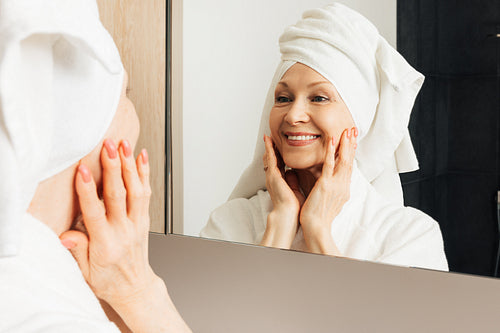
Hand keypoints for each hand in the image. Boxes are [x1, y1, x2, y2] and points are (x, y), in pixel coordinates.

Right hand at [60, 139, 190, 332]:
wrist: (135, 287)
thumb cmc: (108, 280)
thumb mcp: (86, 273)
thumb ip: (78, 252)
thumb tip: (67, 237)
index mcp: (106, 243)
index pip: (96, 212)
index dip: (88, 190)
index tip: (83, 171)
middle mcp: (124, 230)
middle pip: (119, 195)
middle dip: (113, 168)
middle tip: (108, 146)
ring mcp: (137, 223)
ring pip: (136, 190)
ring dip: (130, 165)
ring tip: (125, 144)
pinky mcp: (144, 219)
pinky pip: (146, 194)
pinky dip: (144, 174)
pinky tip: (141, 157)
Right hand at [259, 135, 304, 248]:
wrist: (288, 214)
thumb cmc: (293, 207)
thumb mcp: (294, 190)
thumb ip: (293, 181)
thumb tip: (294, 172)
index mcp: (279, 182)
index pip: (278, 165)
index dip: (278, 155)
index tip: (279, 146)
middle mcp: (273, 178)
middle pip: (272, 159)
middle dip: (271, 149)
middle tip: (270, 137)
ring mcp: (272, 176)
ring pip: (269, 157)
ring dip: (269, 146)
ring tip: (268, 136)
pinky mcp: (273, 175)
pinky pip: (270, 158)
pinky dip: (269, 149)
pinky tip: (268, 140)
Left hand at [300, 127, 357, 255]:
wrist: (316, 226)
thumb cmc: (319, 215)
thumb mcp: (329, 199)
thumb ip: (329, 188)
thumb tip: (327, 181)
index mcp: (343, 188)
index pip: (349, 167)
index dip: (351, 152)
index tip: (352, 140)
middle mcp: (343, 185)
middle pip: (350, 161)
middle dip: (352, 144)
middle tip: (353, 130)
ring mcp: (336, 184)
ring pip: (343, 160)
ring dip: (346, 144)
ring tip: (347, 131)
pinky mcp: (326, 184)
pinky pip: (330, 164)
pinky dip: (332, 151)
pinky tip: (332, 140)